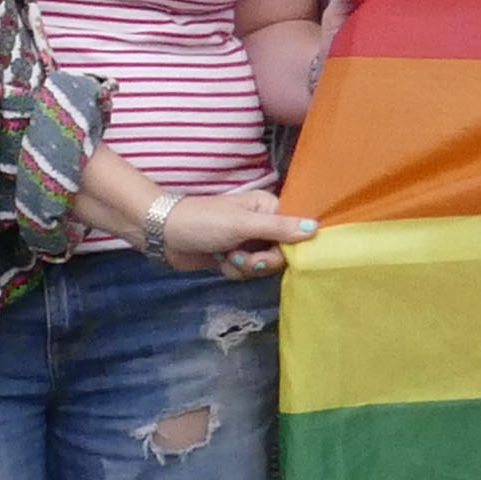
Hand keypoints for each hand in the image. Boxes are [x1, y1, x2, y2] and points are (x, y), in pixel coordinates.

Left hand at [143, 187, 318, 277]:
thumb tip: (316, 229)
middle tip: (242, 257)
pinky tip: (220, 262)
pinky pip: (247, 272)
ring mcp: (247, 242)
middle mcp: (262, 224)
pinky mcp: (234, 257)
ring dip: (245, 266)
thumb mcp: (243, 224)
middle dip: (262, 261)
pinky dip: (234, 270)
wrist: (164, 234)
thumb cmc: (204, 221)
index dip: (290, 246)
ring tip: (227, 256)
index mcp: (268, 208)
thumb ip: (280, 228)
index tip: (276, 251)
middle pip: (282, 253)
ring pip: (264, 266)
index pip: (296, 231)